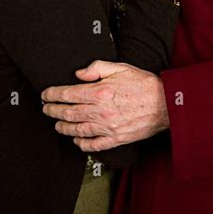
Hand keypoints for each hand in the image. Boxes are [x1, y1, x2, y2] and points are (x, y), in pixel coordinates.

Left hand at [41, 60, 169, 151]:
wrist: (166, 103)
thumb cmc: (145, 84)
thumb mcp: (121, 68)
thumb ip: (97, 68)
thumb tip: (78, 74)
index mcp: (100, 92)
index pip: (67, 94)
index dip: (53, 94)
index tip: (46, 94)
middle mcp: (100, 111)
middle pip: (68, 113)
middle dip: (53, 110)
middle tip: (46, 108)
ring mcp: (107, 127)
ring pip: (77, 130)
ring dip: (63, 127)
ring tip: (57, 124)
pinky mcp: (116, 139)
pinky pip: (93, 145)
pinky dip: (81, 143)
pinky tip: (76, 139)